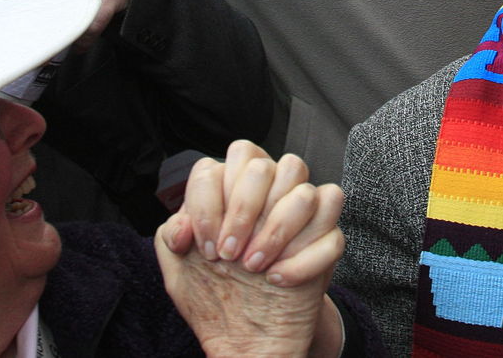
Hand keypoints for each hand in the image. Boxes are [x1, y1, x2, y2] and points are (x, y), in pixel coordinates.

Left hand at [155, 142, 344, 357]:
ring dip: (275, 231)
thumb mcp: (178, 268)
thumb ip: (170, 235)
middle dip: (242, 211)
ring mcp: (302, 217)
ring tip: (253, 266)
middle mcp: (269, 195)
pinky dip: (305, 257)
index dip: (210, 202)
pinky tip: (278, 278)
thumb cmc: (215, 296)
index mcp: (233, 189)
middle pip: (263, 167)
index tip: (206, 245)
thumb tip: (183, 224)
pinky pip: (332, 231)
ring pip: (304, 192)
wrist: (248, 339)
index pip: (223, 163)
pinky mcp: (328, 242)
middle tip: (229, 255)